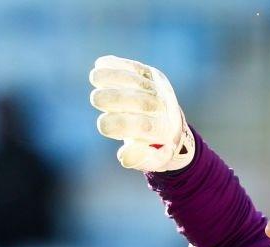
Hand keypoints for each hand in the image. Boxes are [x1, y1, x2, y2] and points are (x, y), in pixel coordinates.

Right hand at [89, 54, 194, 171]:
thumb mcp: (150, 160)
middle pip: (141, 102)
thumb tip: (123, 155)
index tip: (102, 124)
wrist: (174, 127)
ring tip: (94, 77)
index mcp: (162, 130)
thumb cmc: (154, 146)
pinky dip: (118, 64)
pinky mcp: (153, 75)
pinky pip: (135, 68)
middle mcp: (164, 108)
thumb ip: (137, 159)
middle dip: (115, 98)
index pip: (140, 126)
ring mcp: (160, 89)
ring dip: (114, 76)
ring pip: (137, 81)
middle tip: (95, 99)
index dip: (118, 124)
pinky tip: (100, 64)